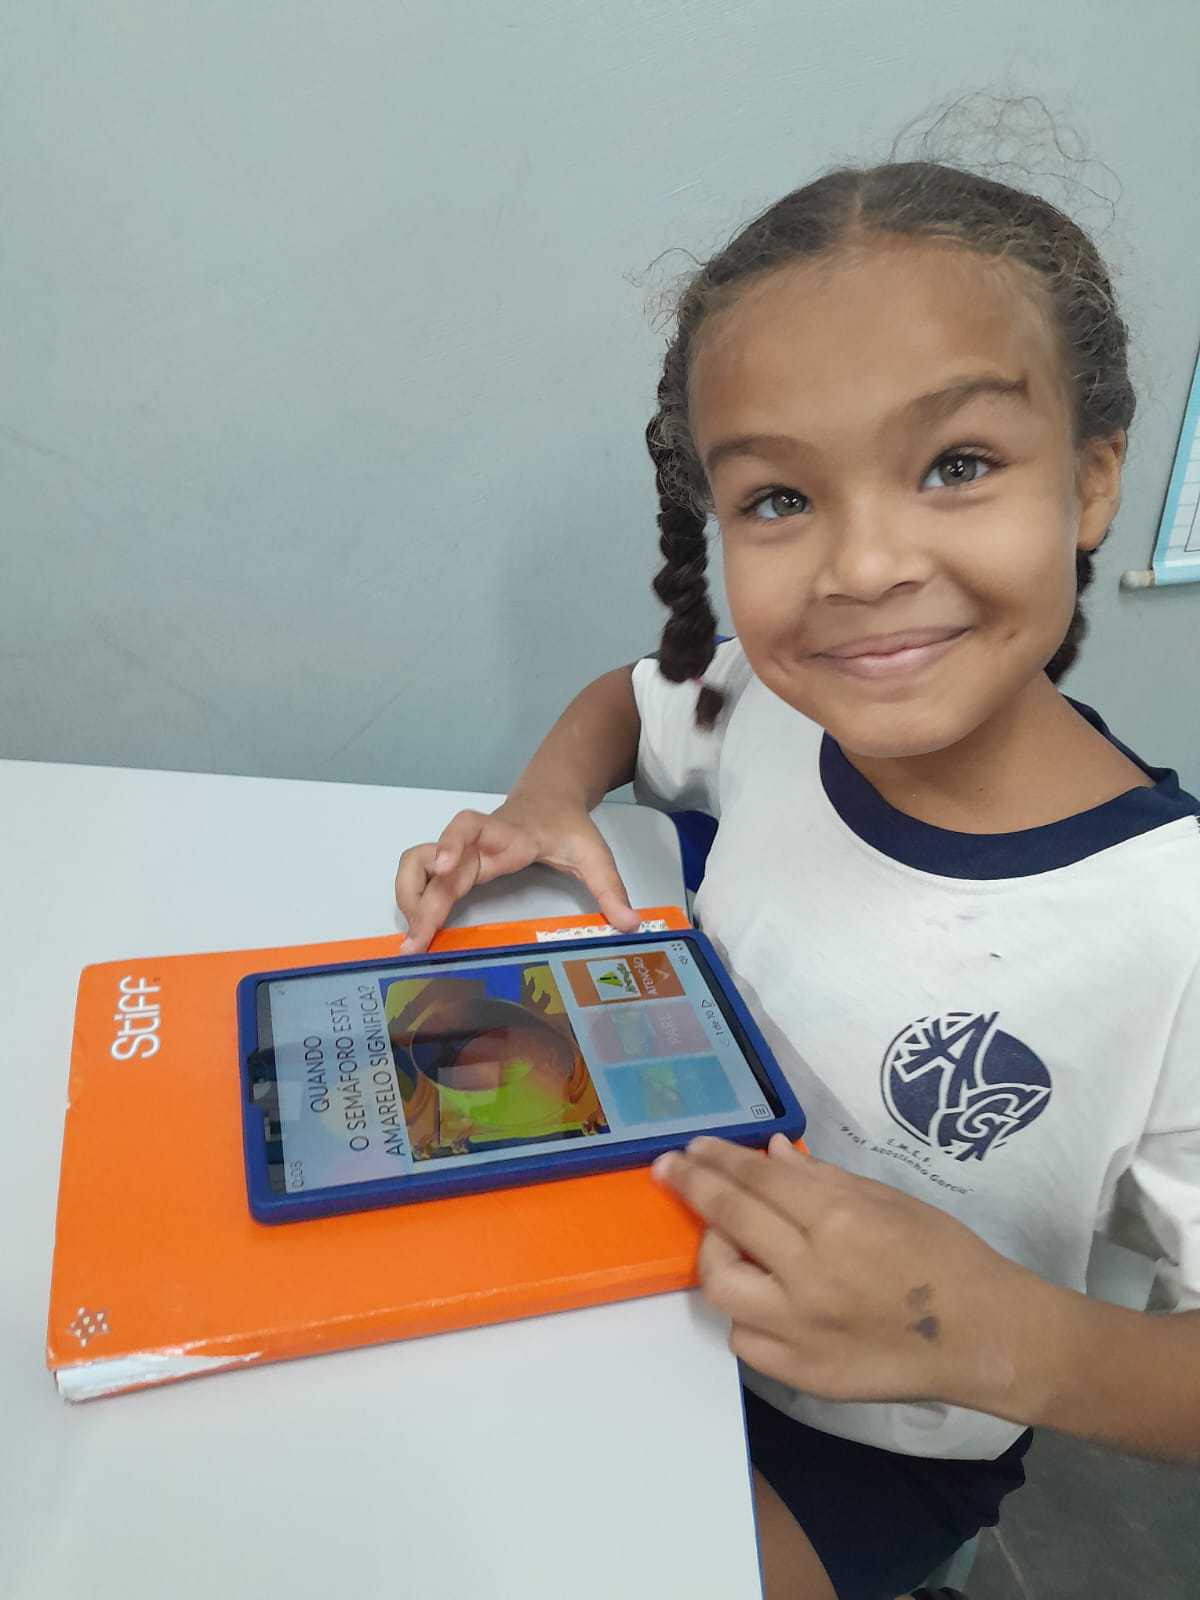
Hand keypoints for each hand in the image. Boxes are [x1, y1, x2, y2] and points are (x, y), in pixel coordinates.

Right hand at [394, 792, 639, 952]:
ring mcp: (460, 852)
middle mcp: (475, 842)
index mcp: (507, 834)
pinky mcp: (455, 863)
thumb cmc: (567, 825)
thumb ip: (611, 888)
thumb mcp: (595, 853)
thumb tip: (631, 924)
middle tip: (415, 940)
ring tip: (413, 940)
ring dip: (407, 897)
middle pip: (429, 857)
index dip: (452, 844)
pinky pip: (423, 877)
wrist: (549, 797)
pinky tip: (418, 931)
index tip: (445, 869)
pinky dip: (414, 900)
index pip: (470, 828)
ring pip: (416, 865)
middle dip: (418, 897)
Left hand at [653, 1134, 1024, 1409]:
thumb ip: (821, 1179)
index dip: (719, 1159)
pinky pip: (747, 1340)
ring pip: (722, 1287)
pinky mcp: (804, 1374)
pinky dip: (745, 1314)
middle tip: (669, 1169)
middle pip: (729, 1220)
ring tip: (724, 1239)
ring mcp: (803, 1330)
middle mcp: (812, 1274)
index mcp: (839, 1221)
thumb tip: (768, 1154)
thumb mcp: (888, 1200)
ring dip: (713, 1253)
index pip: (758, 1179)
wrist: (984, 1336)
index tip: (692, 1148)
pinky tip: (760, 1296)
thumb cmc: (945, 1257)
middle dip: (692, 1186)